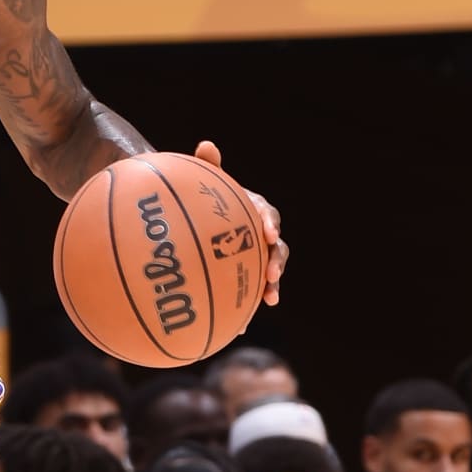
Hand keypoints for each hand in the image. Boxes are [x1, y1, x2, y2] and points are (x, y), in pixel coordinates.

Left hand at [192, 137, 285, 306]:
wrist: (194, 215)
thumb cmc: (200, 196)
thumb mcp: (203, 181)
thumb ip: (207, 166)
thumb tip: (206, 144)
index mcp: (254, 210)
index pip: (268, 214)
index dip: (270, 223)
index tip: (267, 232)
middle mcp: (259, 233)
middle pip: (277, 247)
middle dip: (277, 261)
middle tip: (272, 273)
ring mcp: (254, 254)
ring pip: (269, 270)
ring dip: (272, 284)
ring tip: (269, 298)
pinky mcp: (245, 274)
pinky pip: (249, 290)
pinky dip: (247, 307)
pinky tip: (239, 327)